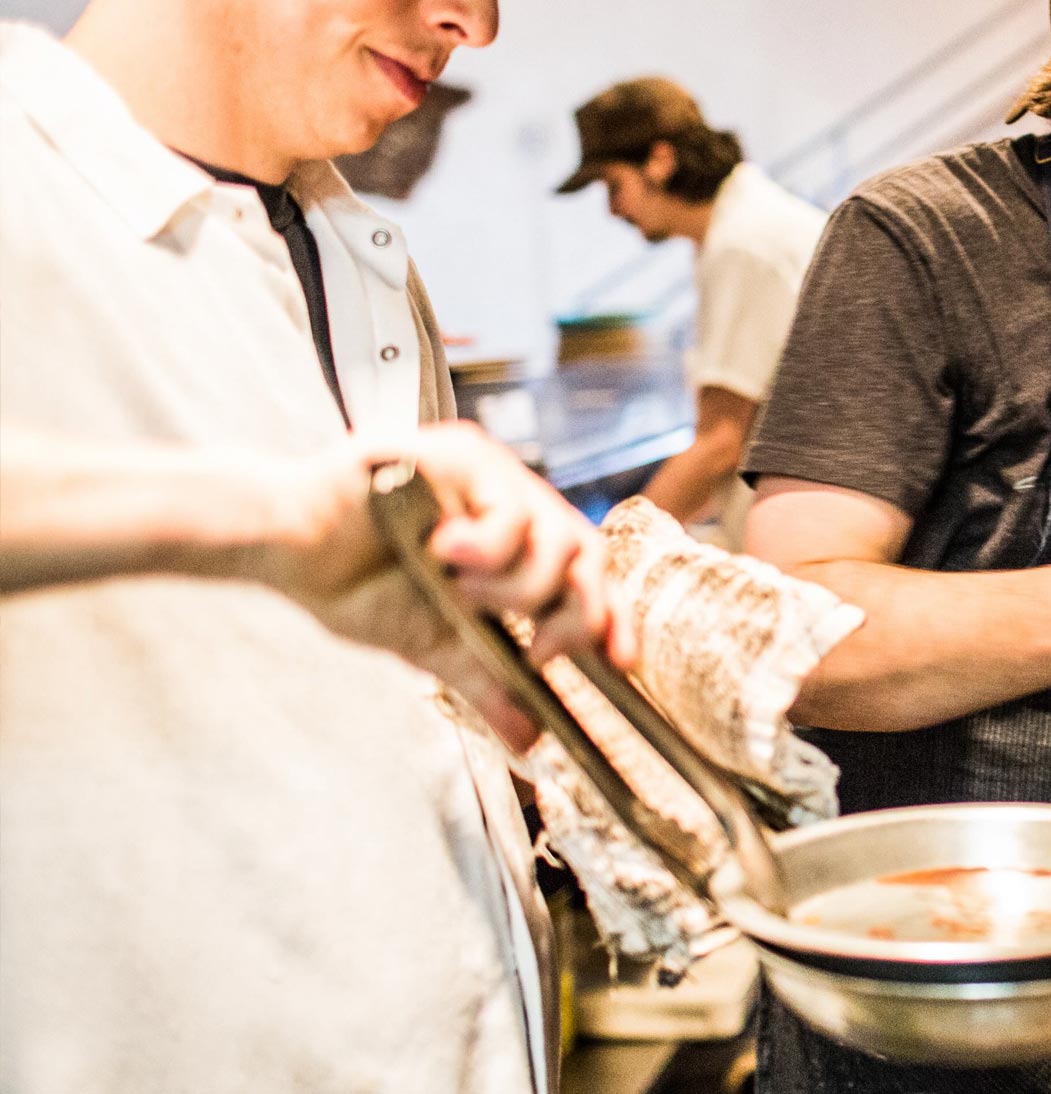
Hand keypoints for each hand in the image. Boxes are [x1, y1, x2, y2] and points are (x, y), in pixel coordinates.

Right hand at [292, 422, 626, 670]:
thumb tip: (530, 739)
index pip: (586, 577)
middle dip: (577, 612)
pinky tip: (446, 554)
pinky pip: (510, 505)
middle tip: (543, 650)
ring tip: (464, 594)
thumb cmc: (353, 583)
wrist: (285, 551)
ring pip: (558, 534)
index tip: (621, 663)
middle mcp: (510, 504)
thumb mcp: (435, 644)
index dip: (613, 618)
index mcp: (512, 545)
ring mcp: (489, 476)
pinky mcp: (459, 454)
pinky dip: (491, 543)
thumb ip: (487, 682)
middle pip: (587, 553)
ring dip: (521, 584)